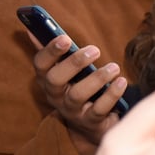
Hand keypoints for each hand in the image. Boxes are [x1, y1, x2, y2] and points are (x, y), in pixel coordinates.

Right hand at [30, 33, 128, 150]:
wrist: (91, 125)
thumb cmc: (78, 88)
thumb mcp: (65, 72)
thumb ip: (53, 53)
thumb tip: (32, 30)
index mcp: (47, 80)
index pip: (40, 64)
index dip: (50, 51)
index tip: (66, 38)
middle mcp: (55, 96)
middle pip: (56, 79)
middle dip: (74, 62)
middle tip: (95, 50)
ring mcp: (72, 111)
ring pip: (78, 94)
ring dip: (97, 78)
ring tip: (114, 67)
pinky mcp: (91, 122)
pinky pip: (100, 109)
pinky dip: (112, 94)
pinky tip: (122, 81)